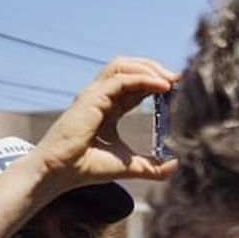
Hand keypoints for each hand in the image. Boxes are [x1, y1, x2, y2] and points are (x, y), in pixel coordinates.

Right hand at [30, 56, 177, 191]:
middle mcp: (100, 96)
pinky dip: (142, 78)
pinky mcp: (91, 98)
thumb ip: (153, 166)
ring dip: (148, 68)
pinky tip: (162, 86)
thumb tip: (176, 165)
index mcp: (108, 108)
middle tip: (178, 79)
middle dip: (154, 68)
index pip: (134, 85)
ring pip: (122, 66)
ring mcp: (94, 95)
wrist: (60, 172)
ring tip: (170, 79)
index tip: (178, 86)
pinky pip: (120, 79)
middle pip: (128, 67)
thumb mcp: (129, 166)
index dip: (156, 81)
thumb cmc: (87, 167)